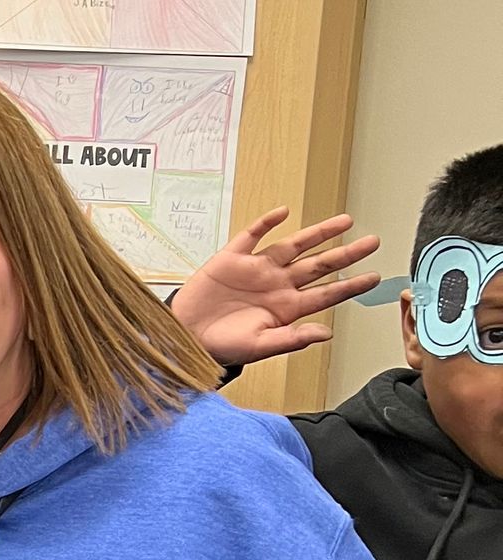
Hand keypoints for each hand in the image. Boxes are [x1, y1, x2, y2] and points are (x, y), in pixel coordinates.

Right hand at [171, 208, 381, 367]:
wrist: (186, 336)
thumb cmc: (223, 345)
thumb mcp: (260, 346)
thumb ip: (293, 339)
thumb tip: (325, 333)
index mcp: (286, 307)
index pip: (326, 293)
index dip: (351, 285)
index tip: (374, 278)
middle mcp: (277, 285)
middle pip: (319, 265)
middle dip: (346, 253)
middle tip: (372, 242)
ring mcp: (256, 269)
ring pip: (294, 246)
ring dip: (319, 233)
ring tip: (344, 222)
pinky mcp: (232, 258)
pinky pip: (252, 235)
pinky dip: (266, 223)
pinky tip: (282, 213)